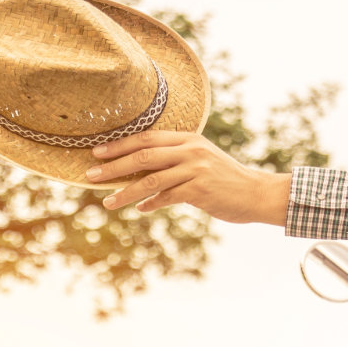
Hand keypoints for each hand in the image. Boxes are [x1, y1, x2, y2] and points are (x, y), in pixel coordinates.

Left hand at [86, 131, 290, 224]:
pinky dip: (151, 204)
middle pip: (143, 155)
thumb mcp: (201, 161)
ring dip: (125, 192)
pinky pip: (167, 197)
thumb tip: (143, 179)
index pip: (147, 137)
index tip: (97, 153)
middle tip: (91, 175)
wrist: (257, 194)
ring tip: (107, 202)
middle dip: (114, 166)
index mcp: (188, 139)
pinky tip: (141, 209)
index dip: (119, 145)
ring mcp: (195, 169)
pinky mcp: (200, 190)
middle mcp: (190, 150)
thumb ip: (175, 162)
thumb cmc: (226, 180)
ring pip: (151, 179)